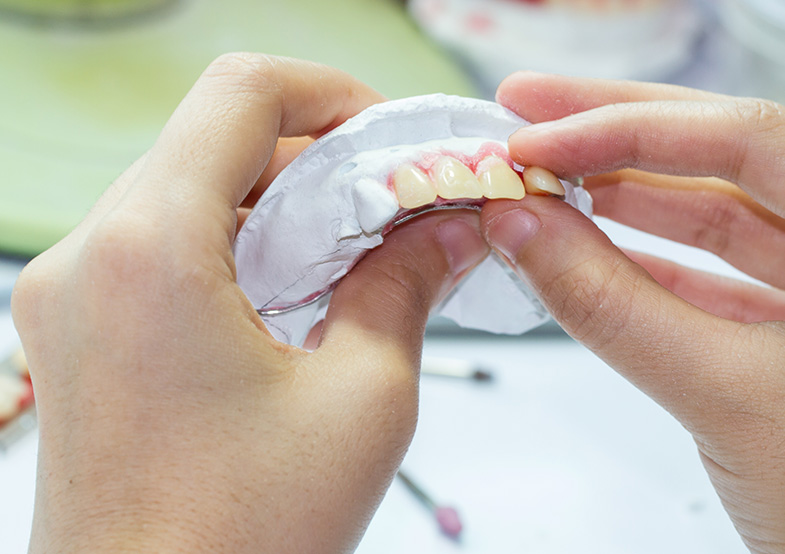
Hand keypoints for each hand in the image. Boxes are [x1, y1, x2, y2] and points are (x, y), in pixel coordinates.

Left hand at [10, 54, 488, 553]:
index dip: (329, 94)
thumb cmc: (240, 541)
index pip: (240, 92)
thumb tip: (446, 227)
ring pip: (187, 190)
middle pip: (213, 138)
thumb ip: (406, 286)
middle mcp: (90, 257)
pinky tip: (289, 295)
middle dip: (312, 156)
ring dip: (275, 204)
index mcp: (151, 251)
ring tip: (347, 256)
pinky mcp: (78, 332)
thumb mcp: (361, 401)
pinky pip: (160, 245)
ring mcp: (71, 295)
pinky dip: (235, 245)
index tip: (386, 139)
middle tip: (386, 204)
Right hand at [483, 72, 784, 552]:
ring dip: (612, 200)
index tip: (536, 132)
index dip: (626, 124)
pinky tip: (576, 253)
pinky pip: (696, 282)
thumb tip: (523, 228)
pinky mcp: (772, 338)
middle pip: (716, 158)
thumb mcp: (724, 392)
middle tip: (526, 112)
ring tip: (537, 180)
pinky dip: (629, 266)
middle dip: (612, 131)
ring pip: (702, 218)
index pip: (740, 137)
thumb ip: (614, 304)